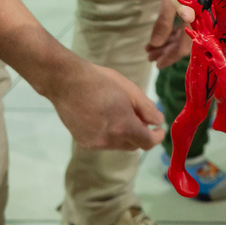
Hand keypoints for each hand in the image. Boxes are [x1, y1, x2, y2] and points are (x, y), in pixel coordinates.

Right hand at [47, 59, 163, 150]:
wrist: (66, 82)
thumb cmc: (101, 81)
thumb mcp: (130, 90)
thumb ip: (147, 108)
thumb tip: (158, 121)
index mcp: (123, 126)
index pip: (147, 142)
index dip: (157, 137)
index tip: (159, 129)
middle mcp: (109, 140)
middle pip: (133, 145)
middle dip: (141, 134)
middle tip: (140, 117)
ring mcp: (94, 143)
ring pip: (118, 144)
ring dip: (124, 135)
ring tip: (119, 113)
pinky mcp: (82, 142)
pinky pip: (103, 143)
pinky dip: (109, 135)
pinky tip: (103, 117)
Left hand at [146, 0, 192, 67]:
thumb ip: (164, 21)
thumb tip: (155, 44)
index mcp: (196, 20)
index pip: (183, 47)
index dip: (170, 57)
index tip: (157, 65)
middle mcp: (200, 21)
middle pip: (183, 44)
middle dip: (165, 52)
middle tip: (150, 57)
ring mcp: (198, 17)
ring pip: (182, 37)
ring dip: (166, 44)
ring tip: (150, 49)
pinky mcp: (195, 11)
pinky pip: (184, 28)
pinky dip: (171, 34)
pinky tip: (160, 38)